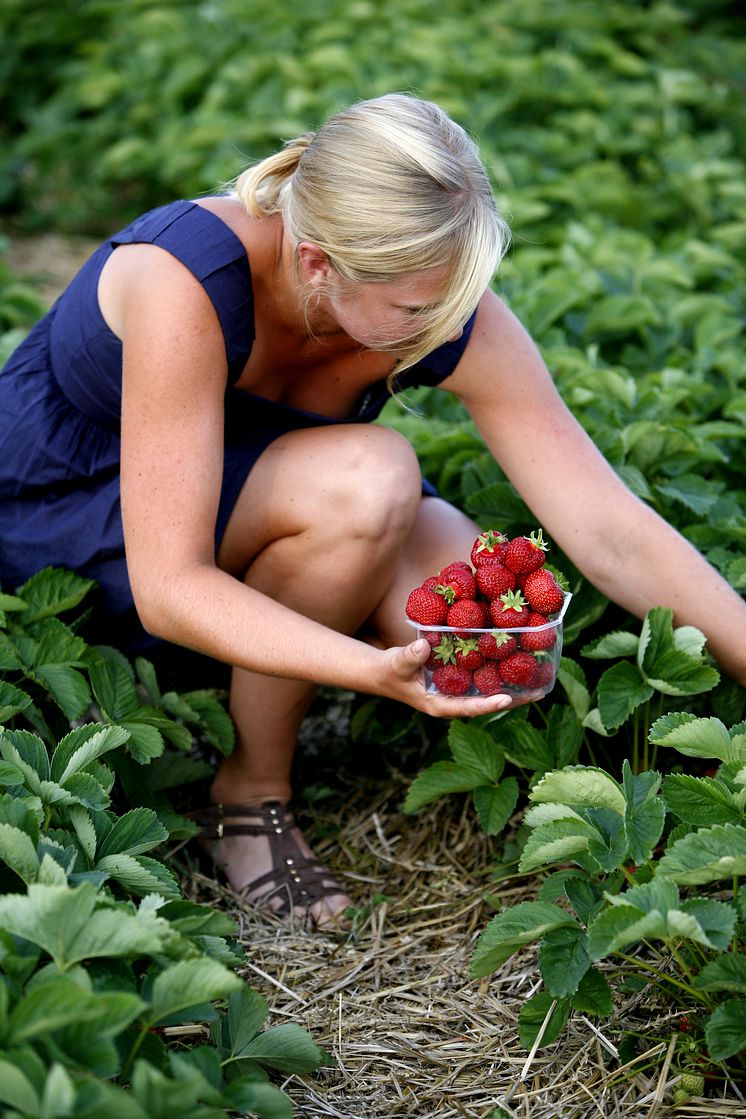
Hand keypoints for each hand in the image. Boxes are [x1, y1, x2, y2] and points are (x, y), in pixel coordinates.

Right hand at [377, 638, 531, 716]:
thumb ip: (409, 656)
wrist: (381, 672)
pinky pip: (480, 678)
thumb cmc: (388, 670)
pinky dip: (496, 672)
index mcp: (439, 705)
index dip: (488, 705)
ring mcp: (456, 691)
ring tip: (537, 680)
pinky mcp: (457, 680)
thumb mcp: (396, 663)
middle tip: (539, 692)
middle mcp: (452, 701)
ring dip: (510, 687)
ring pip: (487, 691)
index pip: (468, 708)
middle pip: (487, 703)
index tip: (508, 700)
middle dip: (513, 699)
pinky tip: (514, 662)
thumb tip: (423, 646)